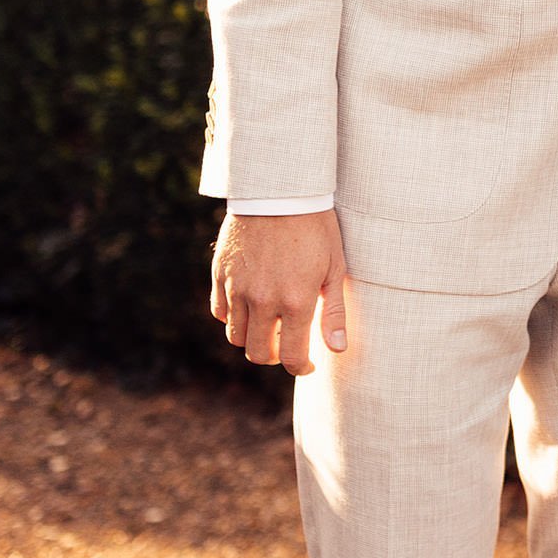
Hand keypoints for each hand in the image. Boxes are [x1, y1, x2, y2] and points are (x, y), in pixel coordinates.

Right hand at [210, 210, 348, 375]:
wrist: (279, 189)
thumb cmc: (315, 227)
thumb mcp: (334, 267)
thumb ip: (334, 312)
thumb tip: (337, 349)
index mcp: (295, 301)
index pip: (289, 356)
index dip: (298, 368)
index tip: (306, 364)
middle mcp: (262, 300)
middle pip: (258, 353)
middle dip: (273, 356)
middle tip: (286, 345)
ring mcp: (237, 287)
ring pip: (235, 336)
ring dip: (252, 338)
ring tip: (268, 326)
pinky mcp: (220, 274)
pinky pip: (220, 311)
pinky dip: (232, 317)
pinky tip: (249, 307)